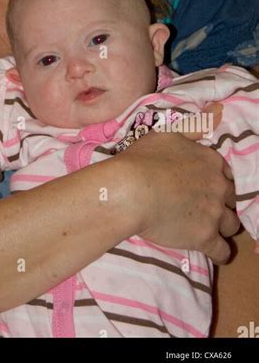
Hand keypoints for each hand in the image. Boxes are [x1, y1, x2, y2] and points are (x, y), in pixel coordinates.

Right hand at [120, 131, 239, 263]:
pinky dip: (219, 252)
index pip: (227, 174)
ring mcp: (214, 214)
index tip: (203, 186)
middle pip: (231, 200)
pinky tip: (212, 251)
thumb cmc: (143, 159)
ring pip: (231, 225)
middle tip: (201, 207)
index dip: (217, 181)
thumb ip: (196, 125)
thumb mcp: (168, 133)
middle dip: (221, 203)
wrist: (130, 190)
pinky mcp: (205, 238)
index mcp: (211, 161)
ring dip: (222, 226)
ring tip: (205, 227)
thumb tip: (219, 110)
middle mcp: (219, 186)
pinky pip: (222, 251)